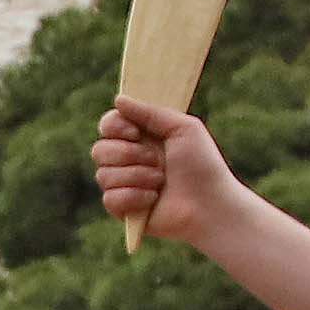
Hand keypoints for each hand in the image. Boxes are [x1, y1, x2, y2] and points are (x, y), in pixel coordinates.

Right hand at [91, 99, 252, 247]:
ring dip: (136, 176)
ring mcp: (124, 185)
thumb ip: (150, 111)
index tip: (134, 132)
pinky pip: (110, 199)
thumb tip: (118, 99)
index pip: (108, 125)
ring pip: (103, 175)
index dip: (114, 127)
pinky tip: (153, 199)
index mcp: (141, 137)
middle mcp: (129, 159)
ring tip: (160, 182)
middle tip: (157, 160)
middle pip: (99, 150)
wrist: (210, 204)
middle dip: (129, 154)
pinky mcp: (123, 209)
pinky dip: (134, 197)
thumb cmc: (202, 165)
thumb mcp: (182, 127)